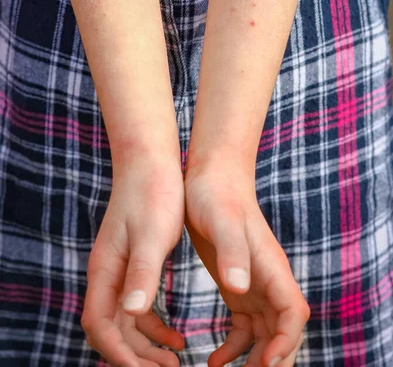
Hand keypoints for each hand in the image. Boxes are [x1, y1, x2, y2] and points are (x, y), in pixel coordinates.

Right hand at [81, 156, 185, 366]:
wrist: (151, 161)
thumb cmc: (153, 193)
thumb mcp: (152, 233)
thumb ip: (142, 272)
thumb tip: (131, 312)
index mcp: (106, 269)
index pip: (100, 325)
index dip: (120, 354)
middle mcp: (107, 273)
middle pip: (110, 330)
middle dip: (134, 357)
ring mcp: (119, 269)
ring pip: (124, 322)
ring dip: (144, 346)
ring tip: (174, 360)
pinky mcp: (134, 263)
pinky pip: (136, 306)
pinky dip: (153, 326)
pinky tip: (176, 334)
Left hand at [184, 160, 309, 366]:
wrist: (212, 177)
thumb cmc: (217, 195)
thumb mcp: (221, 221)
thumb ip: (233, 252)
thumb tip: (239, 289)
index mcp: (270, 266)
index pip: (292, 312)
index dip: (285, 341)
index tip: (264, 362)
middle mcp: (268, 279)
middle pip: (283, 330)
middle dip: (273, 359)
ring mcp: (254, 284)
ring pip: (266, 333)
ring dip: (254, 358)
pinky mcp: (237, 285)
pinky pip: (245, 326)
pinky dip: (235, 347)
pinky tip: (215, 360)